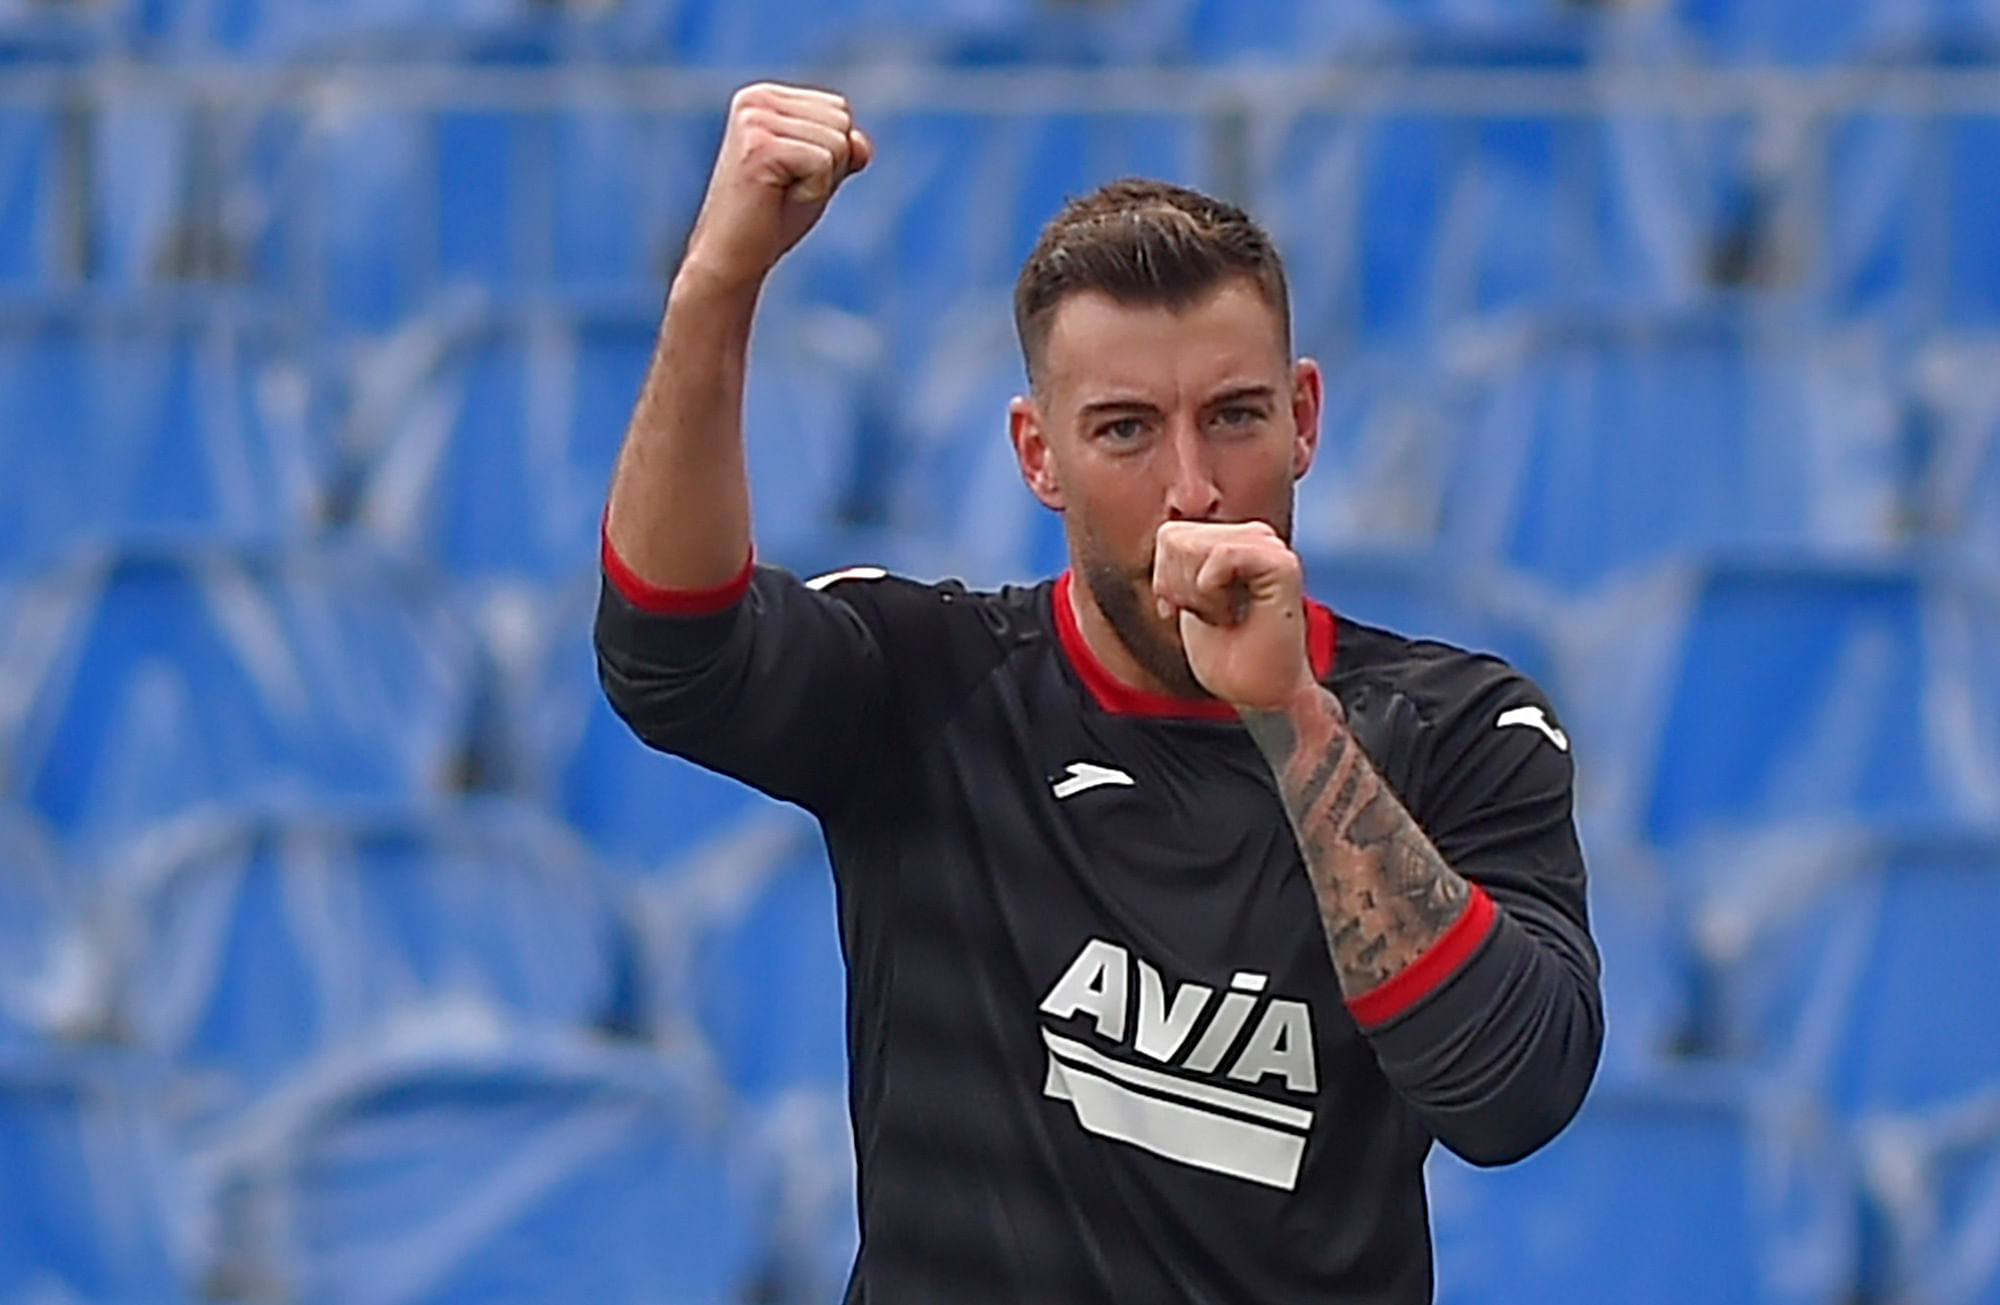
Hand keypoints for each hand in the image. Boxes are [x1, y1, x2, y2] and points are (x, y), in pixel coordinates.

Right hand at [677, 83, 872, 294]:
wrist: (732, 257)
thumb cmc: (773, 217)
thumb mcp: (818, 175)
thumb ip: (843, 150)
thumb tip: (860, 144)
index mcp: (765, 96)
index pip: (839, 109)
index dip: (830, 154)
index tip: (790, 174)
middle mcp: (756, 99)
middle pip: (841, 120)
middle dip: (829, 165)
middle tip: (785, 188)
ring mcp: (754, 120)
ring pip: (837, 143)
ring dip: (820, 181)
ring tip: (779, 193)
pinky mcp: (759, 147)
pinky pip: (824, 162)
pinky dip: (813, 192)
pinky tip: (776, 200)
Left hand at [1152, 521, 1315, 711]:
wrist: (1262, 695)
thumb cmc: (1228, 655)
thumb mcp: (1186, 597)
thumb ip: (1178, 560)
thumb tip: (1166, 533)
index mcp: (1233, 540)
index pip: (1169, 535)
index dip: (1165, 580)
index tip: (1187, 613)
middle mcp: (1254, 537)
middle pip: (1174, 540)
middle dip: (1179, 589)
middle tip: (1216, 619)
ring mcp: (1270, 548)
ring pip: (1193, 547)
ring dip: (1198, 597)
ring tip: (1228, 618)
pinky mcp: (1282, 564)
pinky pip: (1222, 555)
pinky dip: (1214, 594)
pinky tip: (1234, 615)